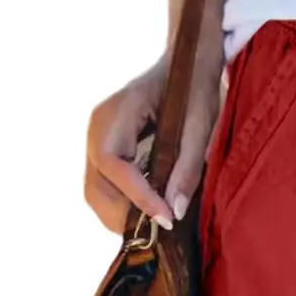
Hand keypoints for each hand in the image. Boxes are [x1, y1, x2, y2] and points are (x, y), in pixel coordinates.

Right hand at [85, 57, 221, 233]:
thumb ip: (187, 167)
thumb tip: (175, 211)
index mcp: (117, 113)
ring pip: (95, 189)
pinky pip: (104, 183)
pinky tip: (149, 211)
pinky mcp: (106, 148)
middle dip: (123, 214)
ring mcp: (97, 138)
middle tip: (160, 232)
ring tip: (155, 227)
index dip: (136, 195)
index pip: (113, 163)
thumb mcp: (200, 125)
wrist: (186, 63)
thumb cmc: (195, 88)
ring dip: (120, 214)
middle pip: (95, 184)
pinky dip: (123, 203)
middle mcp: (98, 127)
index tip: (164, 219)